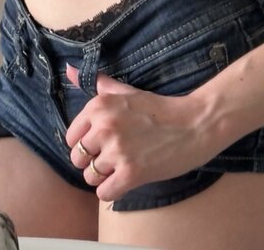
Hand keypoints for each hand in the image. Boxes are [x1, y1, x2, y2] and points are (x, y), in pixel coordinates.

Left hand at [64, 63, 212, 203]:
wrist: (194, 124)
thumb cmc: (160, 109)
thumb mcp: (128, 91)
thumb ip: (100, 85)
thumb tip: (68, 70)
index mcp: (100, 105)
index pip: (71, 137)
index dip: (86, 143)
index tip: (103, 142)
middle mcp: (104, 126)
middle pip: (77, 159)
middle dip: (93, 161)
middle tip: (115, 157)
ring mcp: (117, 150)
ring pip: (89, 177)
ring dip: (104, 177)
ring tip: (122, 167)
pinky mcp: (131, 173)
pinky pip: (104, 193)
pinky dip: (114, 191)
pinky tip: (127, 180)